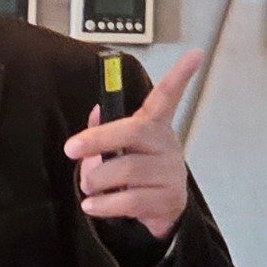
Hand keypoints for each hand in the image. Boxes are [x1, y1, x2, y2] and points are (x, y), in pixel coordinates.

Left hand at [63, 49, 201, 239]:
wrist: (159, 213)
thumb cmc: (135, 174)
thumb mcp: (119, 149)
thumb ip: (105, 130)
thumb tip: (95, 111)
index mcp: (154, 126)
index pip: (167, 97)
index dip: (180, 75)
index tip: (194, 54)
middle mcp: (167, 145)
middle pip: (133, 132)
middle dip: (98, 139)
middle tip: (71, 149)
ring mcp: (171, 172)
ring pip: (127, 170)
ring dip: (97, 180)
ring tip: (89, 187)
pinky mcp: (169, 199)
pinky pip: (130, 200)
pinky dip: (103, 205)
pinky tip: (92, 205)